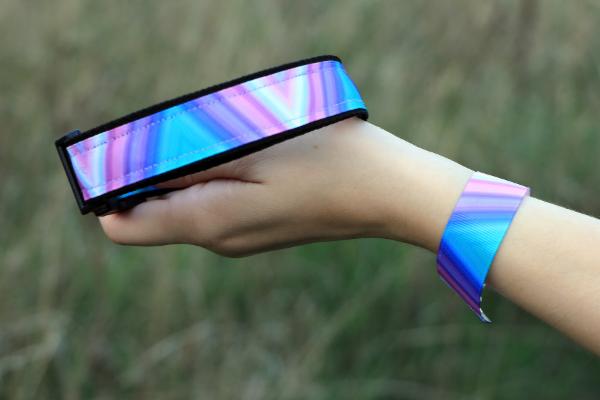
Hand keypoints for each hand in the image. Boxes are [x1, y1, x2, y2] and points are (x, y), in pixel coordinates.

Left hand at [99, 118, 471, 254]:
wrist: (388, 193)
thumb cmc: (328, 162)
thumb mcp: (252, 150)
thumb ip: (186, 164)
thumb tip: (131, 172)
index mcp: (209, 223)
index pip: (122, 225)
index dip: (111, 188)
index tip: (127, 150)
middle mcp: (218, 239)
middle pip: (152, 210)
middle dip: (153, 169)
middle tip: (190, 128)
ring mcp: (239, 236)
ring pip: (185, 203)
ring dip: (190, 167)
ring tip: (231, 137)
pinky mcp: (258, 226)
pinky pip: (215, 202)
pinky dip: (216, 174)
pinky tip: (252, 153)